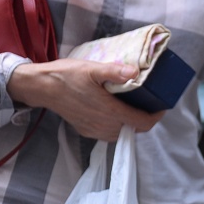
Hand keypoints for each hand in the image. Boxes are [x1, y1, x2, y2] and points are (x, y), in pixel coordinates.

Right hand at [8, 59, 164, 141]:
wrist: (41, 88)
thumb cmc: (66, 76)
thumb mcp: (91, 69)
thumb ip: (114, 72)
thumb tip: (135, 72)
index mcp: (109, 111)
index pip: (142, 123)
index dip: (156, 116)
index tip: (161, 106)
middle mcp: (104, 125)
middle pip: (135, 130)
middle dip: (146, 119)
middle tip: (150, 104)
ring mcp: (94, 130)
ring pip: (122, 134)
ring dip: (131, 124)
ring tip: (135, 107)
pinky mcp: (86, 131)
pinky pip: (109, 134)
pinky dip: (118, 126)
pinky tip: (116, 113)